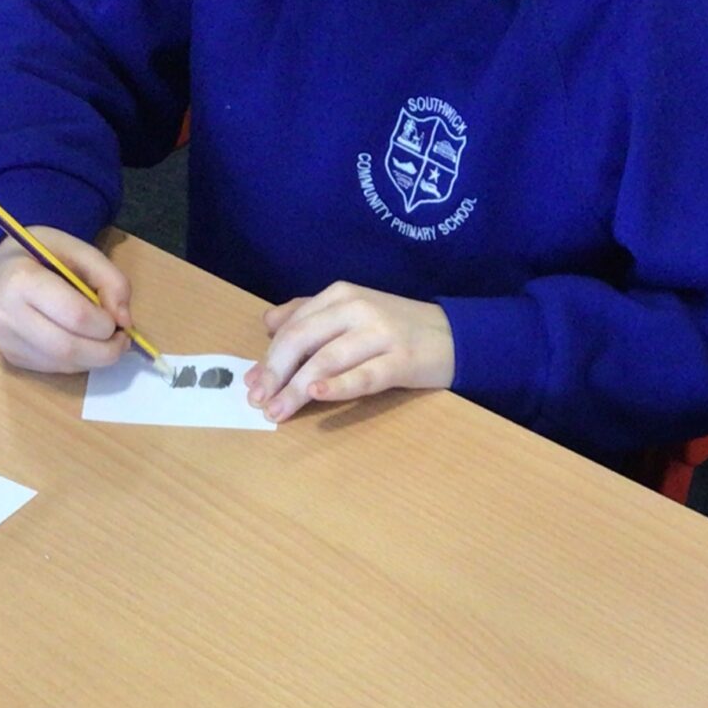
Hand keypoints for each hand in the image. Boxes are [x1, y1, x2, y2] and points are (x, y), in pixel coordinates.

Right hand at [0, 230, 133, 372]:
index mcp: (22, 280)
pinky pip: (55, 368)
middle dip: (106, 351)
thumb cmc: (45, 255)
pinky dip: (78, 361)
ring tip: (105, 340)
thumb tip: (124, 321)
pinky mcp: (11, 356)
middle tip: (122, 340)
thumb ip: (111, 280)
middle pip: (68, 348)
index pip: (75, 316)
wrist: (3, 268)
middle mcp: (7, 315)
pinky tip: (82, 343)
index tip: (118, 321)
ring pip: (64, 363)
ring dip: (95, 359)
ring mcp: (6, 340)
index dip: (105, 324)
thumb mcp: (82, 252)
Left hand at [249, 283, 454, 423]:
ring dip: (296, 388)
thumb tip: (268, 324)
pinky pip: (363, 375)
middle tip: (257, 400)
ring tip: (277, 411)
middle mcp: (357, 308)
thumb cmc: (398, 327)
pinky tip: (318, 394)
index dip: (268, 356)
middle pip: (303, 340)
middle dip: (275, 372)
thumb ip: (311, 313)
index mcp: (340, 295)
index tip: (251, 383)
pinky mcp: (401, 360)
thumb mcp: (353, 311)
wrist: (456, 336)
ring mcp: (380, 333)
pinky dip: (338, 385)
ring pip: (326, 359)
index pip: (293, 326)